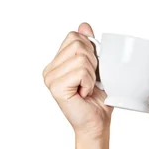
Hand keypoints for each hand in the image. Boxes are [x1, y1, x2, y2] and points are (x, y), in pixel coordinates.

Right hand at [43, 22, 112, 138]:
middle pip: (78, 44)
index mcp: (57, 62)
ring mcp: (50, 78)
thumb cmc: (98, 98)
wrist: (97, 122)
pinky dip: (90, 82)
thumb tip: (84, 25)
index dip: (91, 49)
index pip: (74, 37)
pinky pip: (81, 71)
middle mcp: (49, 69)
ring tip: (88, 87)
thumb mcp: (97, 67)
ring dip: (92, 74)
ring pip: (81, 57)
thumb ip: (89, 46)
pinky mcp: (55, 87)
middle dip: (93, 61)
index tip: (93, 69)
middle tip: (91, 80)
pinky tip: (84, 93)